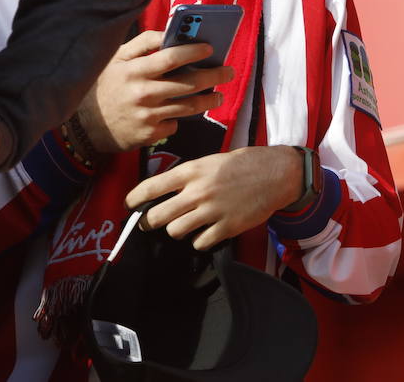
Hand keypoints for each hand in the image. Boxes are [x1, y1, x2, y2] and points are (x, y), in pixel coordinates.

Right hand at [75, 30, 230, 153]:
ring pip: (188, 107)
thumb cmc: (106, 85)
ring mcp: (148, 116)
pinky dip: (180, 117)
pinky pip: (175, 124)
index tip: (210, 48)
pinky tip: (182, 112)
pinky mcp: (150, 135)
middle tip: (228, 71)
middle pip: (188, 84)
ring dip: (208, 100)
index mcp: (134, 70)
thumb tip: (171, 33)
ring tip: (218, 94)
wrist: (85, 126)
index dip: (193, 52)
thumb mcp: (117, 58)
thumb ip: (143, 43)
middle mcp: (142, 93)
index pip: (170, 58)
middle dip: (213, 76)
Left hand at [124, 146, 302, 249]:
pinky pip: (200, 242)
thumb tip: (164, 193)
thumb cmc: (241, 164)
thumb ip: (187, 176)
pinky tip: (205, 231)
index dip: (134, 198)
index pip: (151, 187)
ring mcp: (212, 211)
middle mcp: (198, 191)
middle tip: (150, 222)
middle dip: (149, 221)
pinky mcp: (227, 227)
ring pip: (175, 231)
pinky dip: (199, 240)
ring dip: (177, 230)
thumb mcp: (209, 161)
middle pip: (157, 215)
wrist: (275, 173)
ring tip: (185, 224)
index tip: (128, 205)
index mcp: (191, 171)